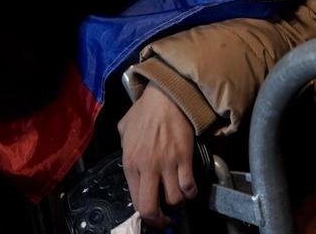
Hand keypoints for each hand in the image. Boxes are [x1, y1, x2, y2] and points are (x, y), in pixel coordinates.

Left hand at [118, 84, 197, 227]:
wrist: (167, 96)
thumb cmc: (145, 110)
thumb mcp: (124, 128)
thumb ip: (124, 146)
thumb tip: (130, 156)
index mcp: (130, 163)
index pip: (135, 200)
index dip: (145, 213)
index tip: (152, 214)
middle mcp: (147, 168)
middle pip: (151, 207)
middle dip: (158, 219)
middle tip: (164, 220)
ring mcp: (167, 164)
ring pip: (174, 199)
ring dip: (177, 204)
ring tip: (179, 200)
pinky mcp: (184, 157)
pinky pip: (189, 184)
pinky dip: (191, 192)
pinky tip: (191, 190)